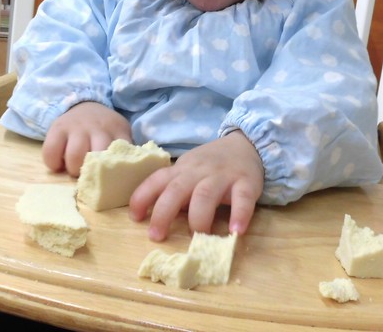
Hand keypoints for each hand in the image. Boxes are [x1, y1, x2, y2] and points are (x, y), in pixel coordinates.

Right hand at [42, 102, 130, 174]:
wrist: (86, 105)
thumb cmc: (104, 130)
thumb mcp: (119, 135)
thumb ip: (124, 154)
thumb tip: (126, 180)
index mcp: (118, 131)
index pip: (121, 155)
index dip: (115, 173)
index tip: (112, 181)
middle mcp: (98, 128)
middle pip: (97, 158)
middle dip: (93, 173)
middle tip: (91, 176)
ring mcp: (77, 127)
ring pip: (74, 157)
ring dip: (73, 169)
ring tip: (74, 169)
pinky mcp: (57, 128)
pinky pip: (51, 152)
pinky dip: (53, 163)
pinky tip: (59, 164)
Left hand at [129, 131, 263, 240]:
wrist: (247, 144)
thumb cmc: (212, 164)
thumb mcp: (188, 170)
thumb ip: (175, 190)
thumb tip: (157, 218)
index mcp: (181, 170)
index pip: (156, 180)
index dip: (142, 197)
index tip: (135, 217)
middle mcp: (198, 172)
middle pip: (176, 191)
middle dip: (163, 213)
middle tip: (156, 236)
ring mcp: (222, 177)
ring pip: (205, 195)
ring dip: (198, 218)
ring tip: (198, 238)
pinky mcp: (246, 183)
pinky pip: (243, 199)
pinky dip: (239, 215)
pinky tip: (235, 232)